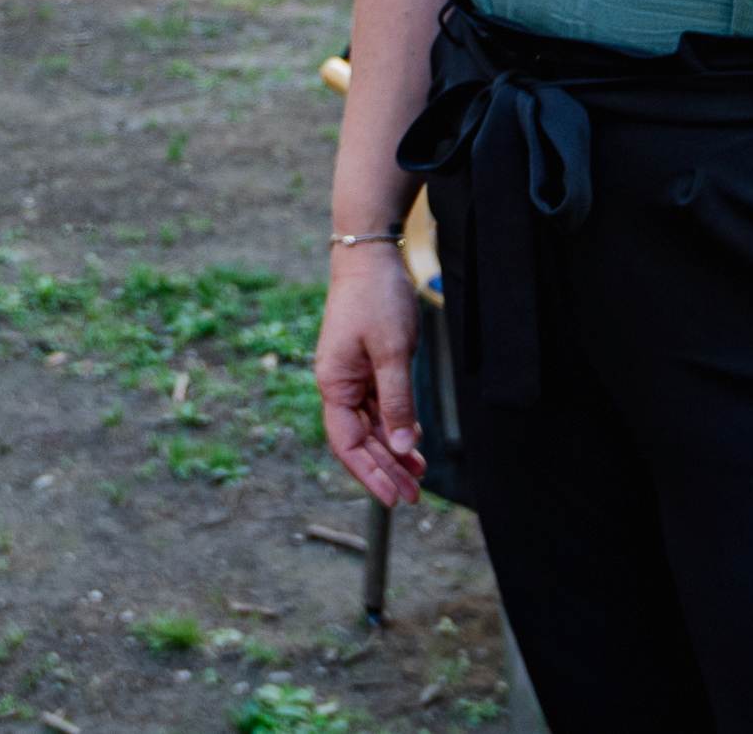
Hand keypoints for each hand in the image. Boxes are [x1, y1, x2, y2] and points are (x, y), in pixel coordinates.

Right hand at [315, 244, 425, 507]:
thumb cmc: (376, 298)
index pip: (348, 443)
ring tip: (418, 476)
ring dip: (393, 451)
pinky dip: (397, 426)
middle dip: (386, 469)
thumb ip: (397, 401)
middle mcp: (339, 385)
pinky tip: (414, 443)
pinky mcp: (368, 367)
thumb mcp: (391, 352)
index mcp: (334, 384)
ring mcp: (353, 376)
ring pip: (372, 426)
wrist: (370, 256)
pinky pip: (380, 407)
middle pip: (360, 440)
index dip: (370, 473)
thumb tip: (402, 446)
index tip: (393, 497)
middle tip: (414, 496)